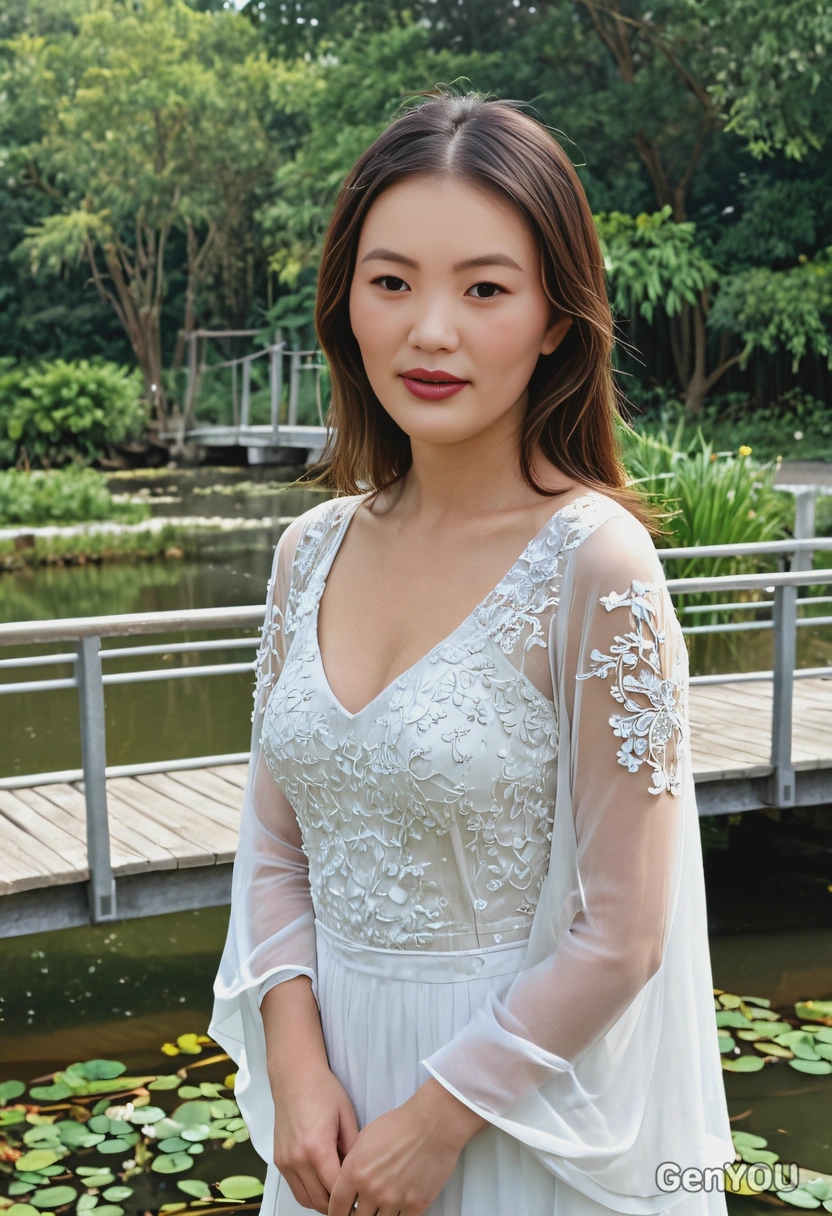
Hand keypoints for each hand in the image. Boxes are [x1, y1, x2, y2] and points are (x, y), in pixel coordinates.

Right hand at [273, 1063, 359, 1212]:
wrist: (294, 1076)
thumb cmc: (323, 1090)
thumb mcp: (347, 1116)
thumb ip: (354, 1149)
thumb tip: (360, 1174)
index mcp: (317, 1148)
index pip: (336, 1188)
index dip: (351, 1197)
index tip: (363, 1196)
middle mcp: (297, 1159)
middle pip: (319, 1200)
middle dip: (338, 1205)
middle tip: (354, 1201)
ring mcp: (285, 1162)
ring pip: (305, 1199)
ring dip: (322, 1203)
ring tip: (340, 1196)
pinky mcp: (279, 1161)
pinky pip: (295, 1188)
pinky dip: (309, 1193)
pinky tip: (324, 1184)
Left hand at [327, 1077, 488, 1215]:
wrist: (433, 1123)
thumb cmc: (401, 1125)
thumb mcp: (364, 1138)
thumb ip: (352, 1165)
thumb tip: (346, 1184)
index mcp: (355, 1171)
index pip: (336, 1208)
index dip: (336, 1215)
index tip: (340, 1214)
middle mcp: (372, 1189)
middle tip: (362, 1211)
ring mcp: (394, 1199)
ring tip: (381, 1207)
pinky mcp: (415, 1205)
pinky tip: (397, 1209)